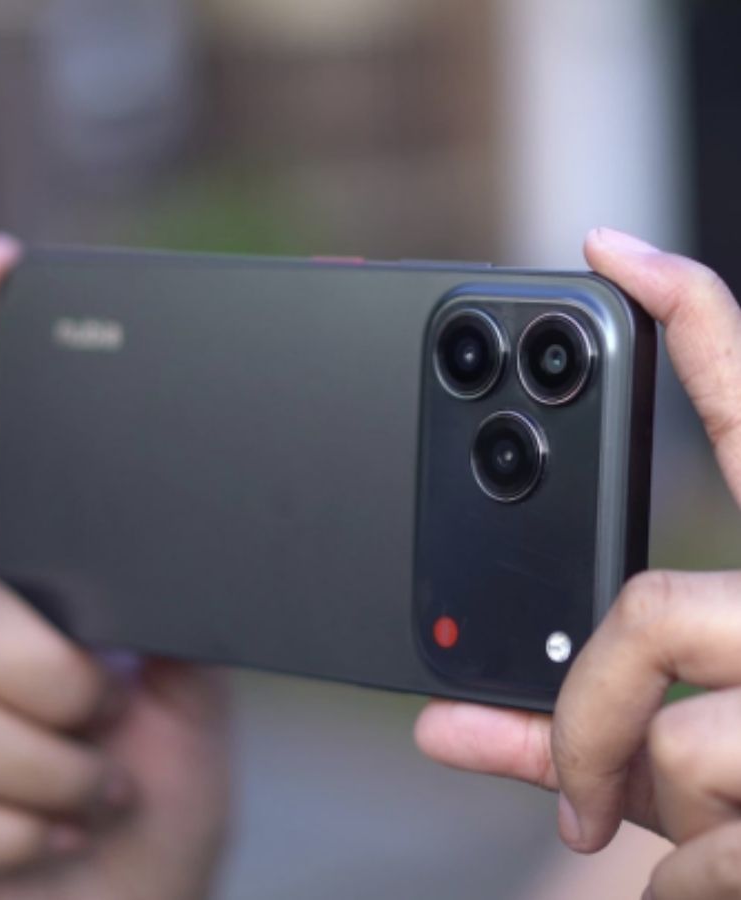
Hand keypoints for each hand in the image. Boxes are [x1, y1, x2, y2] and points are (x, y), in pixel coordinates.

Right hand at [0, 237, 230, 899]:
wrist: (127, 896)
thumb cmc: (158, 785)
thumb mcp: (188, 676)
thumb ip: (172, 597)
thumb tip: (201, 531)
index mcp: (41, 582)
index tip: (8, 268)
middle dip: (57, 680)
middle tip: (110, 717)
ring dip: (55, 765)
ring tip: (97, 782)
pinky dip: (20, 830)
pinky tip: (51, 833)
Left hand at [415, 228, 740, 899]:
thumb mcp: (671, 758)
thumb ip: (563, 722)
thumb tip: (433, 721)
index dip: (690, 316)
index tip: (612, 248)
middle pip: (643, 615)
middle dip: (588, 704)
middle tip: (580, 769)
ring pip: (669, 737)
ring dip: (630, 801)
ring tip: (659, 842)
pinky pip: (693, 836)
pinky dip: (671, 879)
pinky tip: (689, 891)